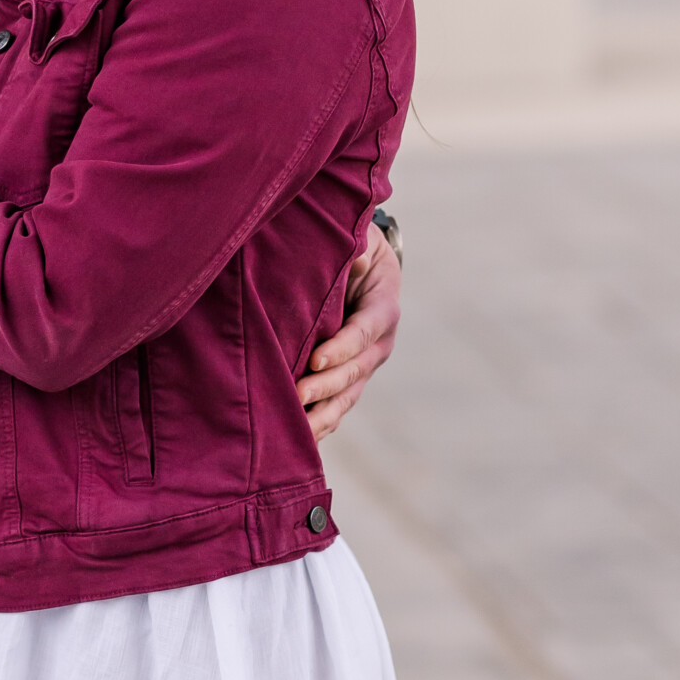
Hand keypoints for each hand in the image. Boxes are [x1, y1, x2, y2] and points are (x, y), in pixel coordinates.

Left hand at [299, 221, 400, 440]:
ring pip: (347, 396)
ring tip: (296, 431)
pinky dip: (320, 423)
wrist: (360, 265)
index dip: (342, 347)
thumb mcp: (358, 239)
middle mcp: (379, 342)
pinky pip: (337, 406)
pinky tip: (297, 440)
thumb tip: (357, 256)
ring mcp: (365, 365)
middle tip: (296, 396)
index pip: (364, 331)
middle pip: (355, 370)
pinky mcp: (348, 379)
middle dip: (326, 385)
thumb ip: (356, 248)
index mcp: (383, 307)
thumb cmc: (350, 247)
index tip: (314, 359)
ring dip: (322, 414)